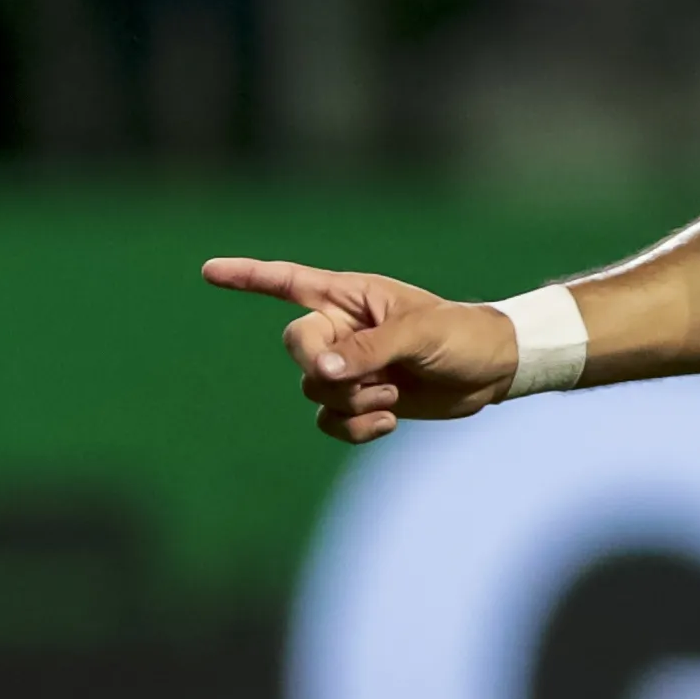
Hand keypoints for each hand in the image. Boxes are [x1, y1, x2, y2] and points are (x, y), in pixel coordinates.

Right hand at [200, 255, 520, 440]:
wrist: (491, 371)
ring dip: (354, 399)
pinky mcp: (360, 400)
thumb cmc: (460, 335)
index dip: (246, 277)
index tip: (208, 271)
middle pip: (297, 348)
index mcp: (349, 296)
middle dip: (326, 368)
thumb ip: (367, 349)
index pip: (287, 281)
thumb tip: (320, 371)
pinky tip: (390, 419)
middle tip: (366, 374)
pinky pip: (330, 422)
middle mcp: (340, 329)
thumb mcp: (417, 334)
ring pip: (313, 391)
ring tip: (395, 390)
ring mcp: (348, 366)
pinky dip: (356, 427)